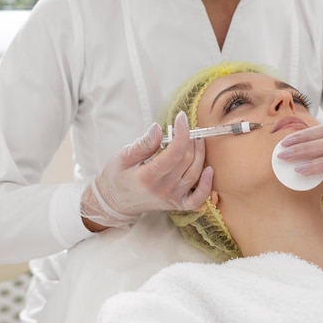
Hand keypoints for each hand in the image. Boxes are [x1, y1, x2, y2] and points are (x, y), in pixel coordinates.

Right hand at [81, 111, 213, 228]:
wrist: (113, 203)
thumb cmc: (116, 177)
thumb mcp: (123, 157)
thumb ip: (143, 144)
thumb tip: (158, 128)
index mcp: (148, 177)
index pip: (174, 152)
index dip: (182, 132)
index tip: (181, 117)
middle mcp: (162, 189)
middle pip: (186, 160)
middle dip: (190, 139)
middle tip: (186, 126)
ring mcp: (171, 198)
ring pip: (194, 174)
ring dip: (200, 153)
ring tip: (197, 138)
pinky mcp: (176, 204)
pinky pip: (197, 199)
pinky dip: (206, 186)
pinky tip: (209, 170)